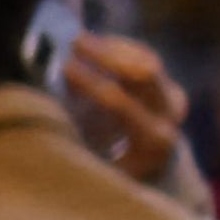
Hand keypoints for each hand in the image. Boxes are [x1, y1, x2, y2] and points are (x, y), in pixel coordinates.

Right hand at [62, 25, 190, 202]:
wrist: (150, 179)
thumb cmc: (111, 178)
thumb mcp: (96, 170)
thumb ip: (78, 142)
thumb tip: (47, 107)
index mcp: (152, 141)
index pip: (121, 102)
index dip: (90, 82)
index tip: (63, 68)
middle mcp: (170, 117)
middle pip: (143, 72)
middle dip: (105, 54)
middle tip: (72, 42)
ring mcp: (173, 99)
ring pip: (146, 60)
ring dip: (111, 48)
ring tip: (78, 39)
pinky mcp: (168, 87)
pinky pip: (145, 57)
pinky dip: (119, 48)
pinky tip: (95, 44)